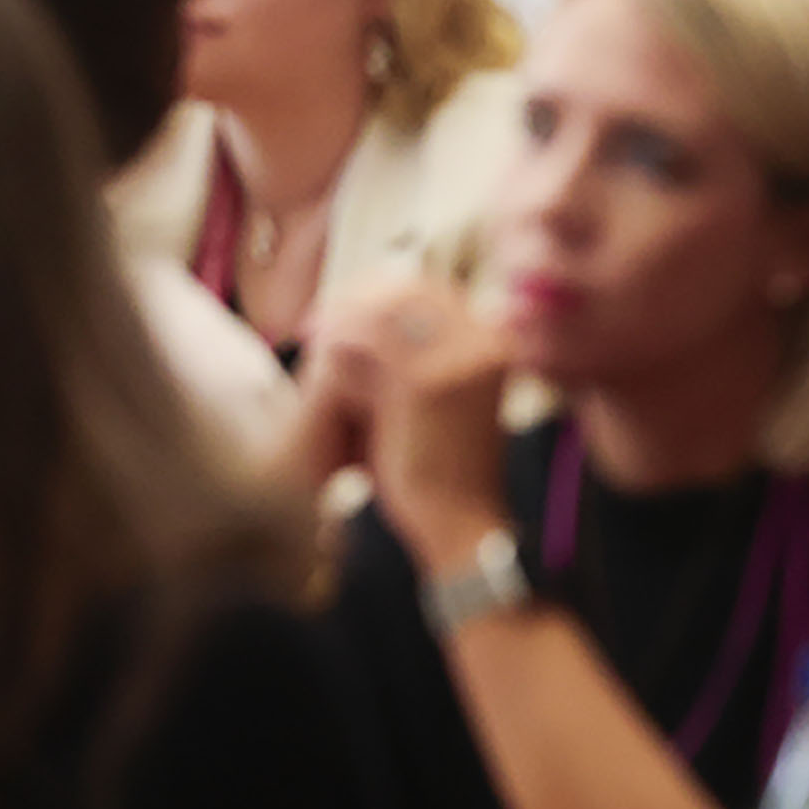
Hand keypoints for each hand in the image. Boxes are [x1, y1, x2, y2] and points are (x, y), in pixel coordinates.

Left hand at [316, 283, 513, 574]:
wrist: (462, 520)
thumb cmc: (444, 467)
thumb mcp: (440, 398)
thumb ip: (417, 354)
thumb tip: (365, 313)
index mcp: (497, 341)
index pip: (433, 288)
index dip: (380, 291)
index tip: (340, 309)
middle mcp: (488, 340)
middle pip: (410, 289)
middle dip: (356, 300)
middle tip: (314, 323)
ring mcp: (462, 357)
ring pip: (386, 312)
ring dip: (342, 322)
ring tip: (312, 341)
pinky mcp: (428, 382)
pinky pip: (370, 344)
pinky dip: (339, 347)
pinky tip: (319, 362)